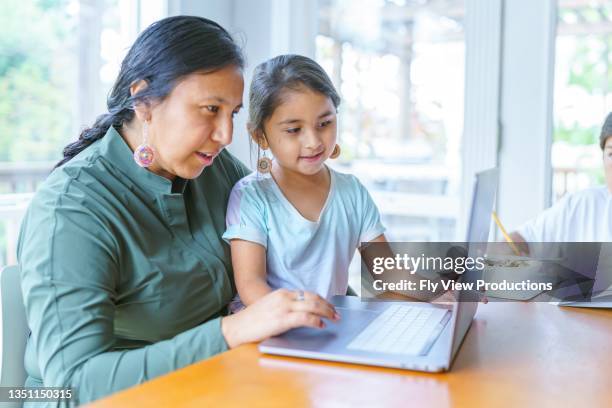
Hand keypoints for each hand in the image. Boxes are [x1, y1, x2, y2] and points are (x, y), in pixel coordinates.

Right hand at [221, 289, 340, 347]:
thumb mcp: (270, 307)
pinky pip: (305, 317)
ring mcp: (283, 307)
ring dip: (326, 312)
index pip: (307, 293)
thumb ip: (284, 306)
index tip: (329, 306)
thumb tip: (301, 313)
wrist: (237, 328)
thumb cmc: (252, 321)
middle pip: (313, 297)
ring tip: (334, 318)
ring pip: (312, 305)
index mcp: (281, 293)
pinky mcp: (283, 319)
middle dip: (327, 305)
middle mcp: (284, 297)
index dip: (321, 300)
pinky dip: (316, 320)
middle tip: (336, 313)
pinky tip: (321, 325)